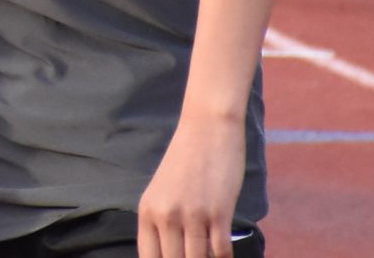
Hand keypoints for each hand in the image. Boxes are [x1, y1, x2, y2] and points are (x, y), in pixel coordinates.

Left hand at [137, 115, 245, 257]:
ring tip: (209, 256)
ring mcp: (192, 215)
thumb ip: (162, 221)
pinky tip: (225, 256)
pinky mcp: (218, 212)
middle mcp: (166, 215)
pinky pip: (221, 251)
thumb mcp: (162, 191)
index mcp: (147, 211)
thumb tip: (170, 251)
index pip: (148, 257)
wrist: (207, 129)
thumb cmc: (186, 160)